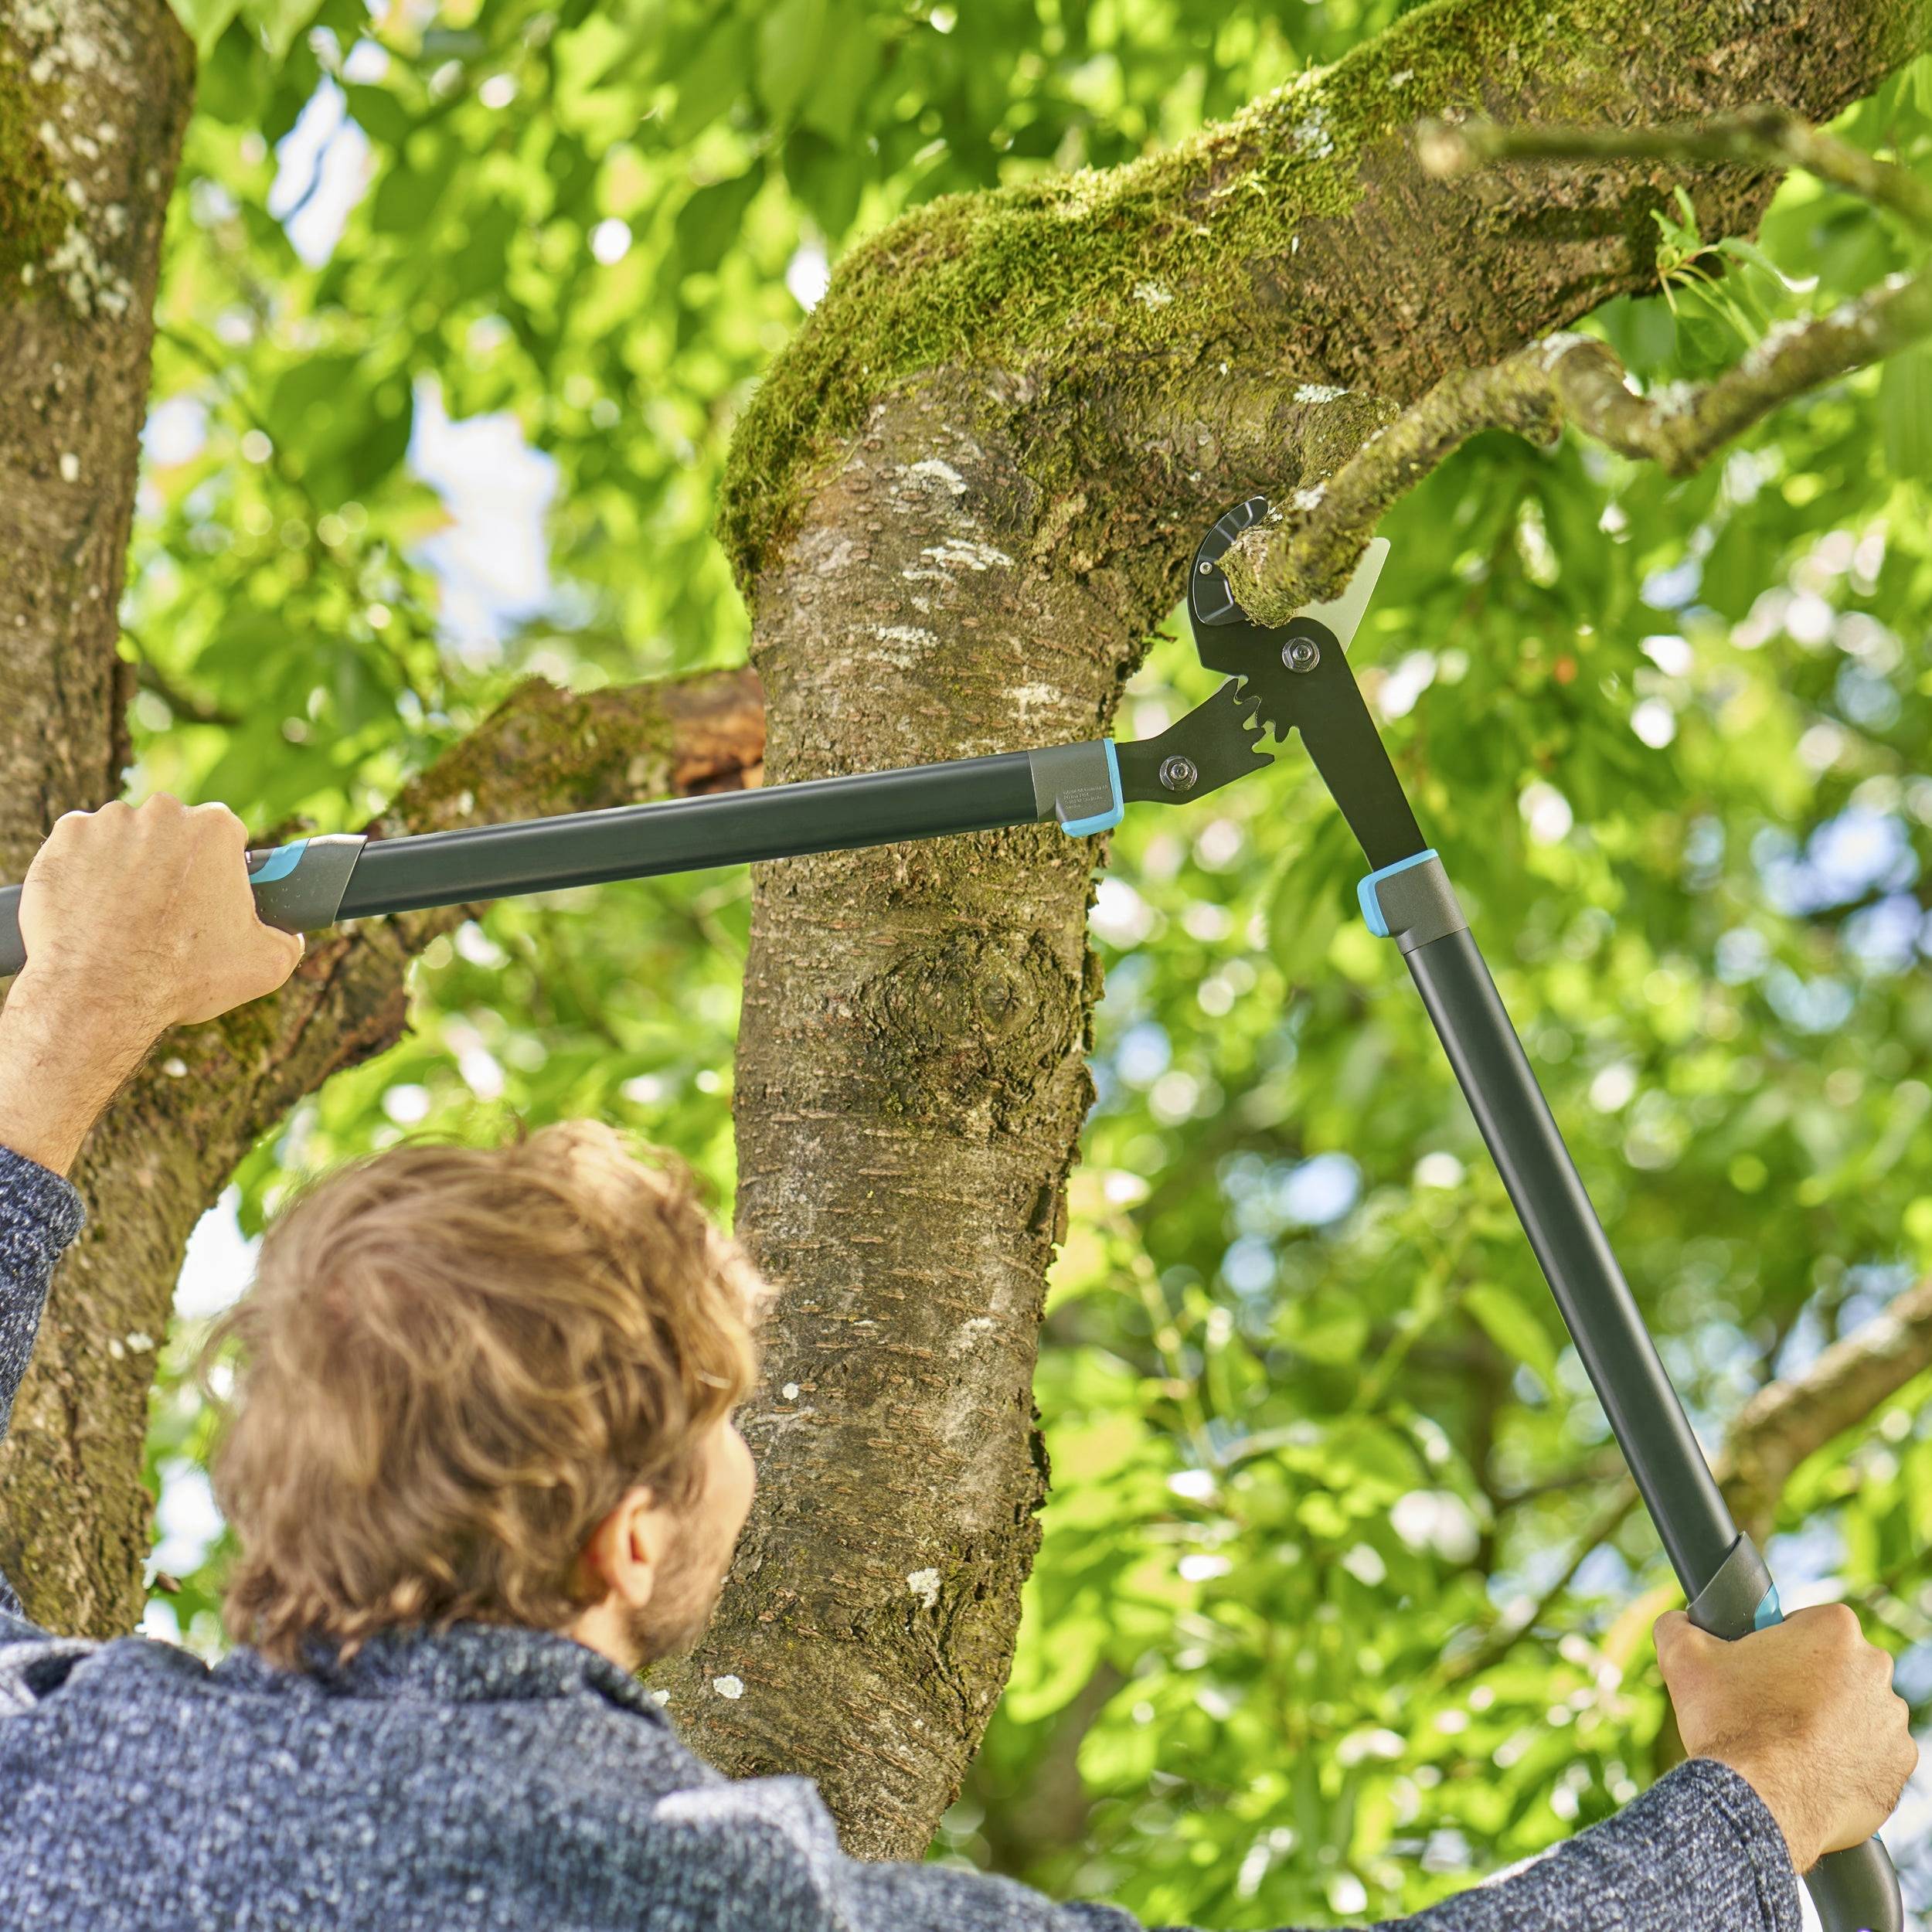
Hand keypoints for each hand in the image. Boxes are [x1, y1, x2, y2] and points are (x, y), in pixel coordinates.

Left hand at [0, 796, 303, 1172]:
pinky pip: (79, 846)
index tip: (209, 896)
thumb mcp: (265, 965)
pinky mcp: (63, 839)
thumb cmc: (181, 977)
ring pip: (126, 837)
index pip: (227, 835)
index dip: (220, 868)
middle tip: (166, 911)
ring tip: (124, 915)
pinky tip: (92, 907)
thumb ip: (288, 938)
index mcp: (215, 830)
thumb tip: (289, 933)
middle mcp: (163, 813)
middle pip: (174, 830)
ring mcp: (108, 822)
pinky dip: (84, 870)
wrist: (98, 993)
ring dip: (127, 865)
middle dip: (172, 862)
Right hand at [1656, 1604, 1916, 1872]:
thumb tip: (1677, 1620)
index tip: (1760, 1666)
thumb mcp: (1683, 1658)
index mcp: (1834, 1630)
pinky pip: (1871, 1758)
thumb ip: (1678, 1624)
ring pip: (1857, 1712)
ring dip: (1831, 1722)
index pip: (1808, 1622)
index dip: (1780, 1643)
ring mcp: (1892, 1724)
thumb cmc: (1728, 1723)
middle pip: (1838, 1667)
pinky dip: (1846, 1762)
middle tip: (1769, 1705)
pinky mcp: (1897, 1770)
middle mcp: (1875, 1671)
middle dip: (1809, 1682)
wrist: (1759, 1802)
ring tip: (1788, 1743)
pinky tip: (1811, 1770)